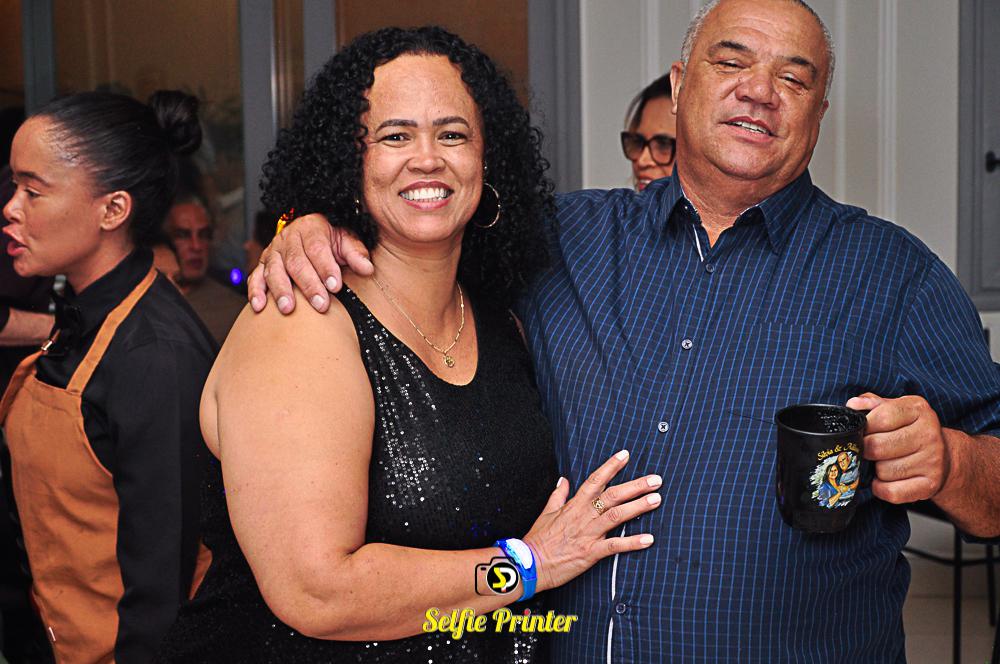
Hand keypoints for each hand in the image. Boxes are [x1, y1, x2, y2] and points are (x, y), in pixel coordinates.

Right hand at [247, 213, 372, 313]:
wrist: (310, 233)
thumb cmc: (331, 241)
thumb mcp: (346, 240)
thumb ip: (356, 253)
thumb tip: (367, 269)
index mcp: (311, 228)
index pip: (318, 248)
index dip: (326, 268)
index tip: (335, 286)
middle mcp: (288, 238)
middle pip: (296, 262)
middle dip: (309, 285)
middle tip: (321, 304)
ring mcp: (274, 251)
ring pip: (274, 270)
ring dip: (281, 290)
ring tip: (289, 308)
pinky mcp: (264, 264)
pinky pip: (255, 277)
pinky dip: (255, 292)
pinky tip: (259, 306)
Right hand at [522, 450, 660, 592]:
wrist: (531, 564)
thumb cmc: (538, 540)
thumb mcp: (547, 512)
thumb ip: (558, 494)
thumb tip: (564, 479)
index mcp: (574, 505)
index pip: (595, 480)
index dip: (611, 466)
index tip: (625, 455)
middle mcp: (583, 516)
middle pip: (612, 495)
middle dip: (635, 486)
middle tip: (656, 479)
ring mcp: (588, 534)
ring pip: (616, 516)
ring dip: (638, 507)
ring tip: (656, 499)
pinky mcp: (590, 553)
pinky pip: (614, 546)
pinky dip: (632, 542)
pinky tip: (649, 539)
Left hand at [846, 392, 949, 503]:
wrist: (946, 456)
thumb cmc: (911, 430)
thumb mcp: (896, 409)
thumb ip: (872, 405)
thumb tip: (853, 405)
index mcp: (918, 410)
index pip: (880, 417)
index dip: (865, 427)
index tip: (864, 431)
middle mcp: (929, 434)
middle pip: (877, 446)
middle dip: (867, 449)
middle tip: (871, 449)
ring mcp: (932, 461)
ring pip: (883, 470)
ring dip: (876, 469)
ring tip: (885, 462)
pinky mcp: (930, 485)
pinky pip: (891, 492)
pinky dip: (881, 488)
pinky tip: (887, 479)